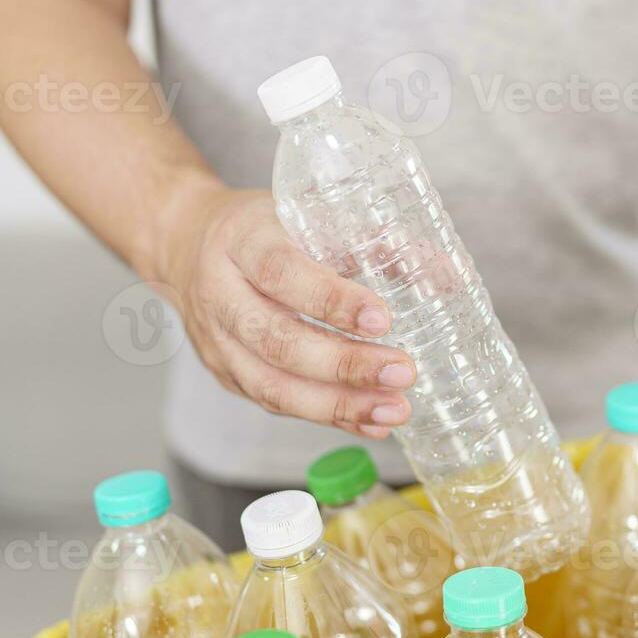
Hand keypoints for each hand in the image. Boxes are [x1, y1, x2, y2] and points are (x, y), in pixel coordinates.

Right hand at [157, 184, 413, 437]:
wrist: (186, 244)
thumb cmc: (261, 229)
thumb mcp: (308, 215)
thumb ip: (378, 242)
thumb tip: (451, 273)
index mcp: (242, 241)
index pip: (281, 272)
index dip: (330, 298)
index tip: (381, 316)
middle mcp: (221, 294)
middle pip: (277, 340)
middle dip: (344, 364)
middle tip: (403, 371)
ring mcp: (218, 343)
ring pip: (272, 386)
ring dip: (338, 406)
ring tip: (395, 410)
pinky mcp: (226, 375)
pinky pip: (277, 405)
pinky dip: (328, 418)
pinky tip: (371, 422)